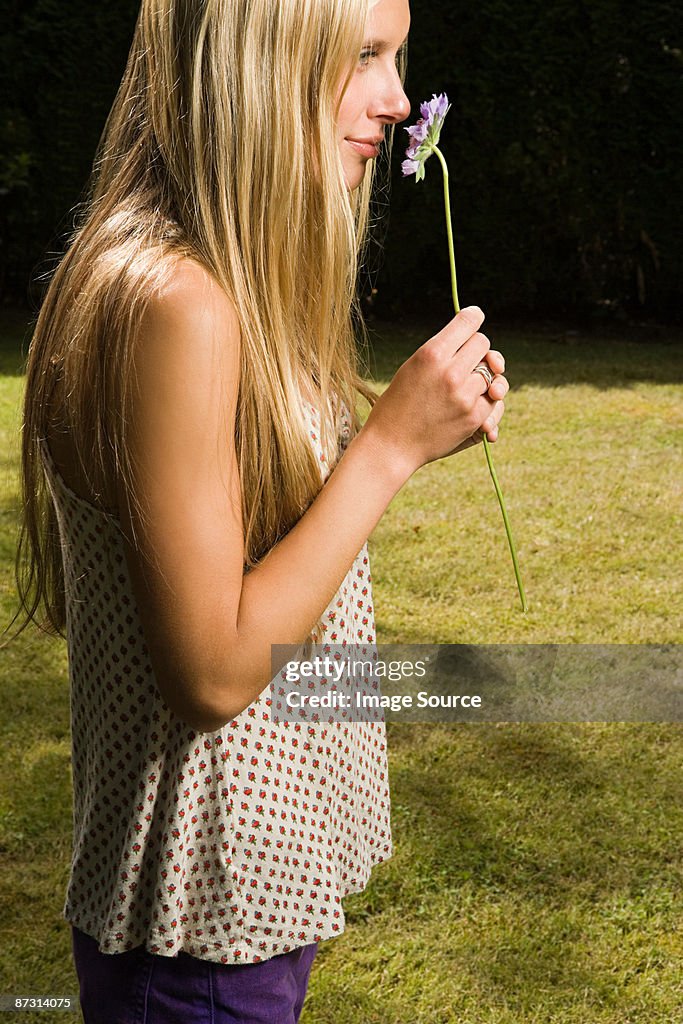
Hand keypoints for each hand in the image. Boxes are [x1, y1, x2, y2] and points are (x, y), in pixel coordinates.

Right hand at [362, 306, 508, 475]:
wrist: (392, 445)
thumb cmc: (397, 405)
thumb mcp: (411, 368)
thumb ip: (440, 353)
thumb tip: (475, 343)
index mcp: (431, 354)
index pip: (468, 321)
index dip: (474, 318)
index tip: (475, 318)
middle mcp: (451, 372)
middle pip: (484, 344)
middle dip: (477, 351)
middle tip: (465, 362)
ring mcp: (466, 396)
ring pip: (493, 373)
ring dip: (483, 377)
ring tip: (468, 386)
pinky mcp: (475, 418)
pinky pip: (494, 400)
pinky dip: (486, 401)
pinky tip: (471, 405)